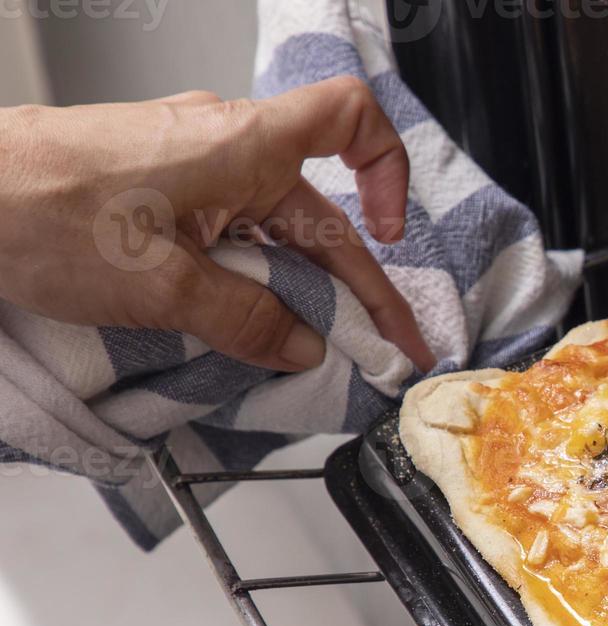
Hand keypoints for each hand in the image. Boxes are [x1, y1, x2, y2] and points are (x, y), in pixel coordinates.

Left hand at [0, 77, 433, 372]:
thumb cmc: (40, 210)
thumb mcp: (162, 287)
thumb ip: (247, 320)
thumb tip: (303, 345)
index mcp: (242, 145)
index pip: (351, 120)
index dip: (387, 172)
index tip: (390, 236)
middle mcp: (223, 142)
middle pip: (317, 207)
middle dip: (354, 281)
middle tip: (379, 345)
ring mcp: (188, 161)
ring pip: (271, 223)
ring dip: (300, 284)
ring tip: (314, 346)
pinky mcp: (156, 183)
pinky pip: (229, 225)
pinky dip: (252, 273)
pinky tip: (247, 318)